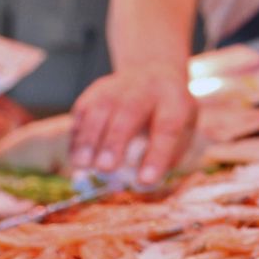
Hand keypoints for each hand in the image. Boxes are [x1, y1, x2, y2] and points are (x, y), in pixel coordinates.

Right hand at [69, 63, 194, 184]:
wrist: (154, 74)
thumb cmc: (169, 116)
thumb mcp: (182, 131)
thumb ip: (166, 156)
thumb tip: (140, 184)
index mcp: (175, 101)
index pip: (168, 127)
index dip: (157, 155)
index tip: (146, 181)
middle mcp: (147, 88)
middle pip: (129, 112)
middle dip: (115, 142)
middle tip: (105, 169)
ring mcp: (119, 86)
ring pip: (100, 109)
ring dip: (89, 139)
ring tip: (82, 166)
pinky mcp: (96, 90)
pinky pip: (83, 111)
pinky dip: (77, 136)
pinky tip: (76, 157)